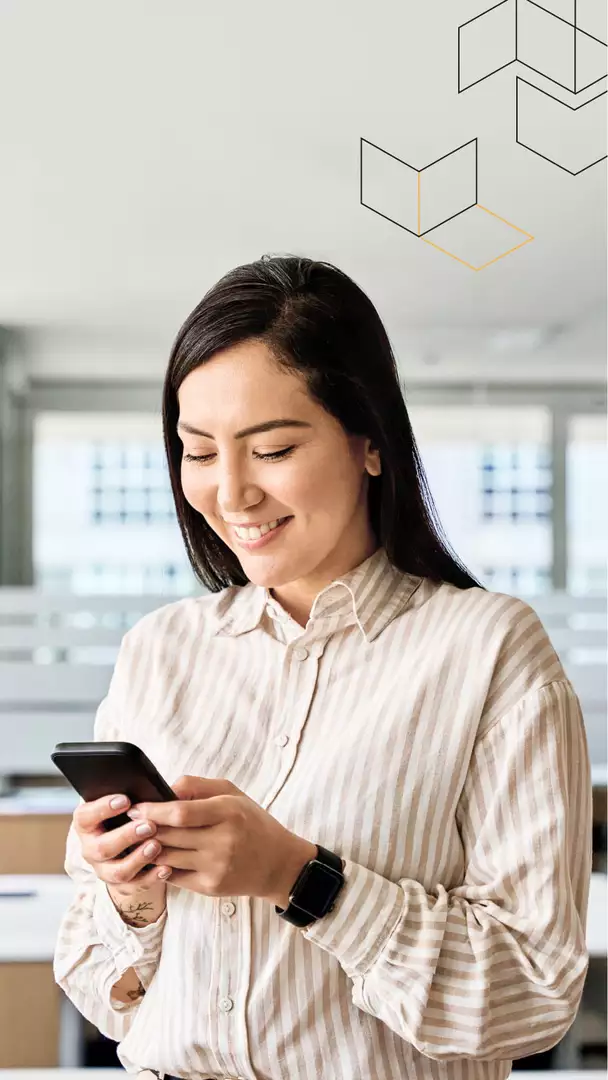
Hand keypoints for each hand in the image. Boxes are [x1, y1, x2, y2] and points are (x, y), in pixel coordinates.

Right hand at [73, 793, 173, 892]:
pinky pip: (135, 886)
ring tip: (157, 845)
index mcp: (87, 824)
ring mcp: (104, 870)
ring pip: (117, 872)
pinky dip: (152, 878)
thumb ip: (133, 797)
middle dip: (127, 837)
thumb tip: (155, 789)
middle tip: (149, 825)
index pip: (86, 817)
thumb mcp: (126, 804)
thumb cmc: (128, 816)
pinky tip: (166, 868)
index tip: (125, 800)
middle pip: (102, 848)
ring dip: (139, 859)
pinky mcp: (121, 886)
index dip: (103, 808)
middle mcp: (91, 849)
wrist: (128, 846)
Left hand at [127, 776, 317, 907]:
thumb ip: (197, 786)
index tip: (136, 807)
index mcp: (228, 812)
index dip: (153, 810)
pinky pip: (174, 876)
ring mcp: (216, 867)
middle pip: (169, 835)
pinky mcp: (210, 887)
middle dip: (145, 829)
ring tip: (139, 840)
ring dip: (148, 849)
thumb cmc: (251, 823)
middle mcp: (223, 841)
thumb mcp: (232, 794)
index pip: (180, 812)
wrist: (278, 864)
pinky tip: (156, 858)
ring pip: (167, 858)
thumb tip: (163, 788)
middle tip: (130, 823)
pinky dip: (161, 867)